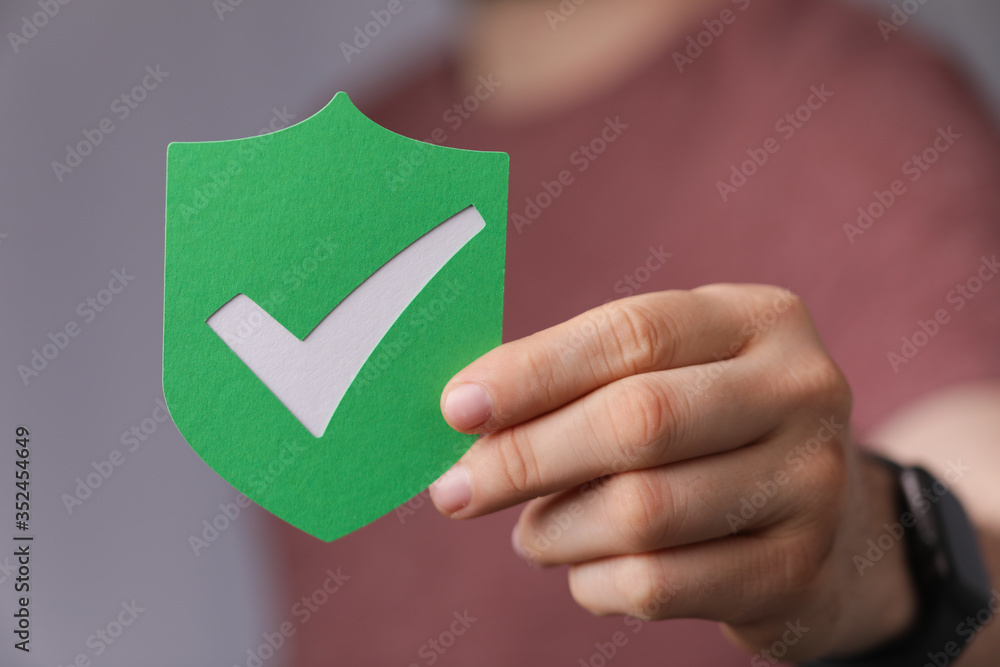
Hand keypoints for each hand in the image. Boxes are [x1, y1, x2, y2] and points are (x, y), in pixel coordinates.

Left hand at [429, 284, 917, 660]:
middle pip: (637, 422)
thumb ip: (583, 381)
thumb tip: (467, 415)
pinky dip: (592, 583)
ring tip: (531, 531)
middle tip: (456, 490)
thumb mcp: (669, 377)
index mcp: (758, 319)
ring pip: (640, 513)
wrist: (827, 527)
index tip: (456, 408)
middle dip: (526, 458)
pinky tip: (584, 570)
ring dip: (554, 531)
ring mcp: (812, 485)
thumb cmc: (708, 433)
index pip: (632, 334)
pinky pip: (657, 585)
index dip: (534, 371)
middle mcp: (800, 391)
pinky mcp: (796, 571)